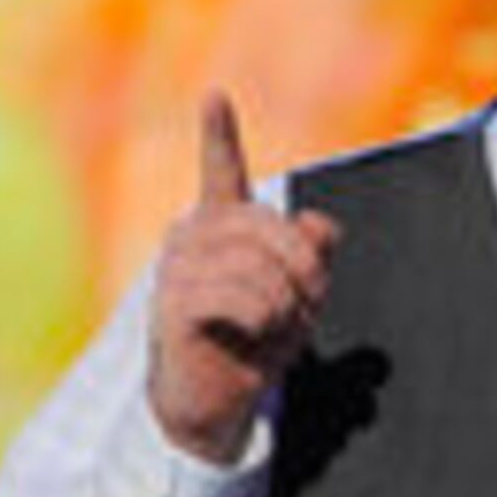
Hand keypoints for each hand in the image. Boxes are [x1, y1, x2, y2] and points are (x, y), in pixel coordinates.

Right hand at [146, 91, 339, 462]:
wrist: (212, 401)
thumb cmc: (251, 344)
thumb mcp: (296, 295)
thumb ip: (312, 255)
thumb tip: (321, 227)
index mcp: (219, 226)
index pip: (220, 170)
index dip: (218, 133)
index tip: (214, 95)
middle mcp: (191, 236)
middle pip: (271, 228)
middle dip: (306, 273)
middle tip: (307, 310)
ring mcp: (177, 269)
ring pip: (261, 269)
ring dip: (286, 308)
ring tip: (276, 331)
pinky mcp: (174, 305)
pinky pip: (241, 298)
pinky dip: (263, 321)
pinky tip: (251, 335)